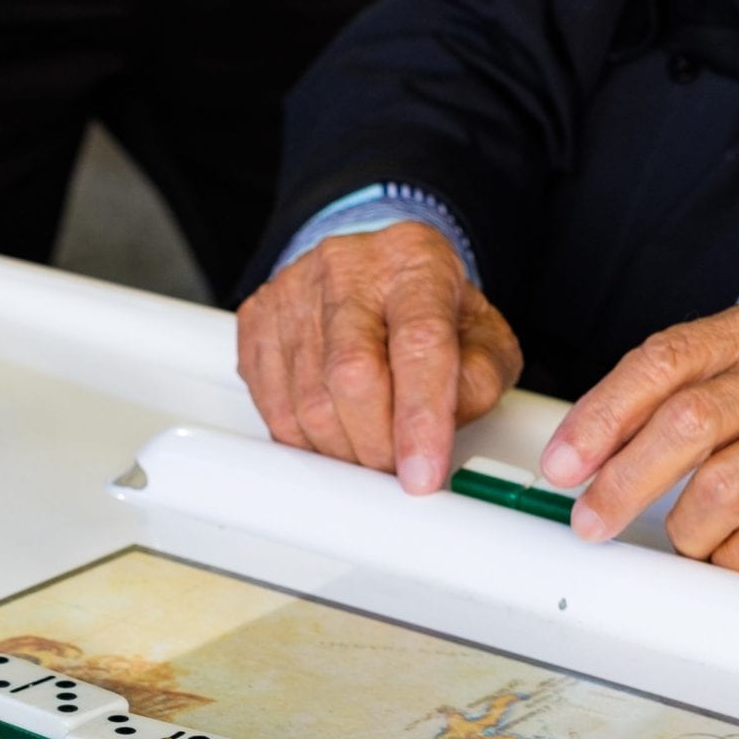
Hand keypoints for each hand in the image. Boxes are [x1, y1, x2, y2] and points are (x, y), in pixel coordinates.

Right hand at [235, 226, 521, 491]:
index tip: (421, 476)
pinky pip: (273, 407)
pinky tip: (333, 431)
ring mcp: (293, 292)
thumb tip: (443, 433)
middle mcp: (348, 268)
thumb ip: (479, 382)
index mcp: (414, 262)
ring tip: (367, 448)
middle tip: (394, 467)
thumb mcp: (481, 339)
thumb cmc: (428, 311)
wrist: (374, 274)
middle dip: (376, 446)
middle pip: (352, 376)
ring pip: (308, 402)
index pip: (419, 342)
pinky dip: (306, 440)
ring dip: (341, 450)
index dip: (420, 419)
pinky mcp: (257, 320)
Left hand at [539, 294, 738, 569]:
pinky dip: (735, 559)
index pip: (663, 360)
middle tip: (590, 521)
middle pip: (685, 422)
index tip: (561, 464)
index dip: (600, 416)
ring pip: (722, 485)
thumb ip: (706, 394)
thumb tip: (601, 451)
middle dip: (622, 481)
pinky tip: (732, 561)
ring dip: (686, 531)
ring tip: (688, 545)